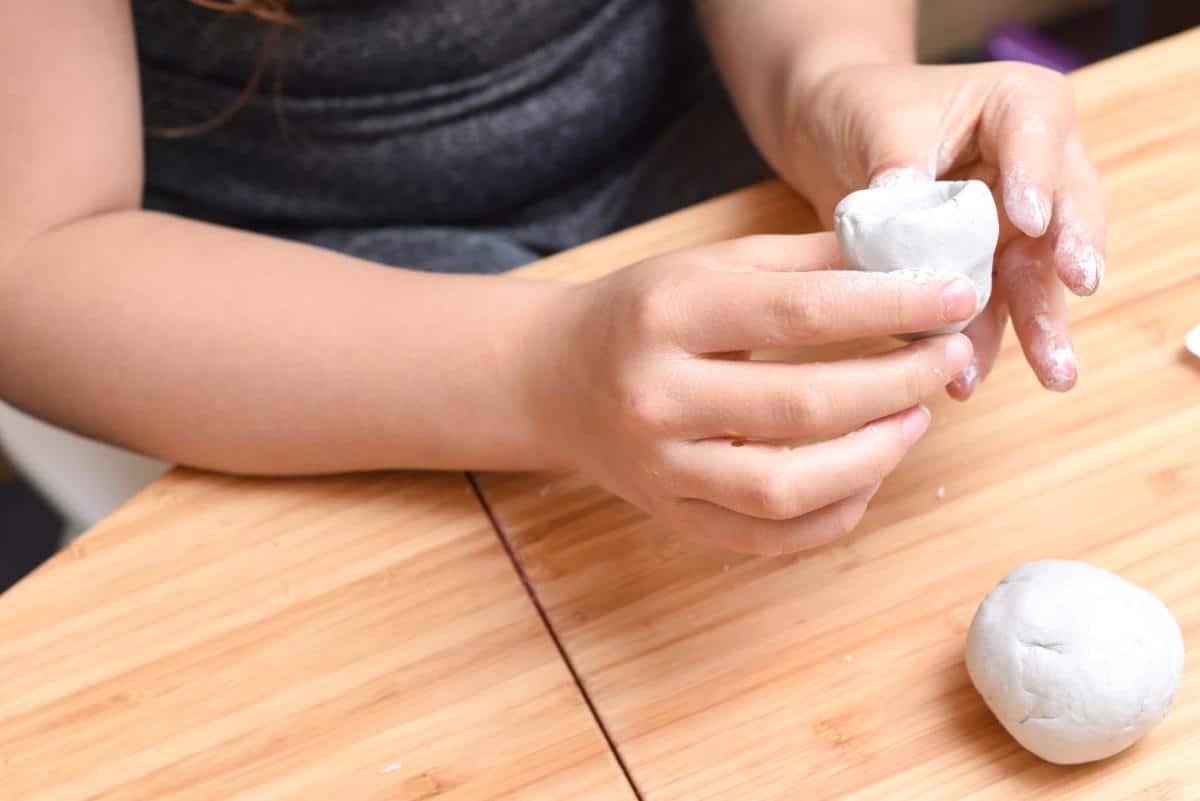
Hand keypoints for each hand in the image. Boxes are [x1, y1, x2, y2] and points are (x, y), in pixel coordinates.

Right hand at [532, 233, 974, 554]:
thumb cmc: (643, 312)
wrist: (555, 377)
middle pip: (803, 405)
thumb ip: (805, 261)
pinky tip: (867, 475)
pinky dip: (833, 514)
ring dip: (873, 457)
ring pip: (786, 487)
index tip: (955, 296)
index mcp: (668, 313)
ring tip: (914, 418)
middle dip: (898, 383)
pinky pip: (767, 536)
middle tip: (947, 359)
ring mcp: (661, 467)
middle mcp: (657, 395)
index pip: (800, 312)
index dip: (891, 305)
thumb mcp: (711, 266)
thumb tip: (908, 261)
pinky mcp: (671, 514)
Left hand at [779, 62, 1105, 396]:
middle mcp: (1036, 170)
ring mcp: (1015, 226)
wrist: (836, 139)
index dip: (1037, 179)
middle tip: (1078, 286)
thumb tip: (902, 206)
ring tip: (1053, 373)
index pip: (1038, 138)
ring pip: (1036, 276)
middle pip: (1064, 213)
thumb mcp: (881, 123)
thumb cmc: (869, 110)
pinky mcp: (985, 270)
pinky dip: (976, 345)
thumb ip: (900, 166)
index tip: (1031, 219)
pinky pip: (988, 311)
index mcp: (1021, 107)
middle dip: (1071, 256)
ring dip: (1042, 326)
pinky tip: (966, 378)